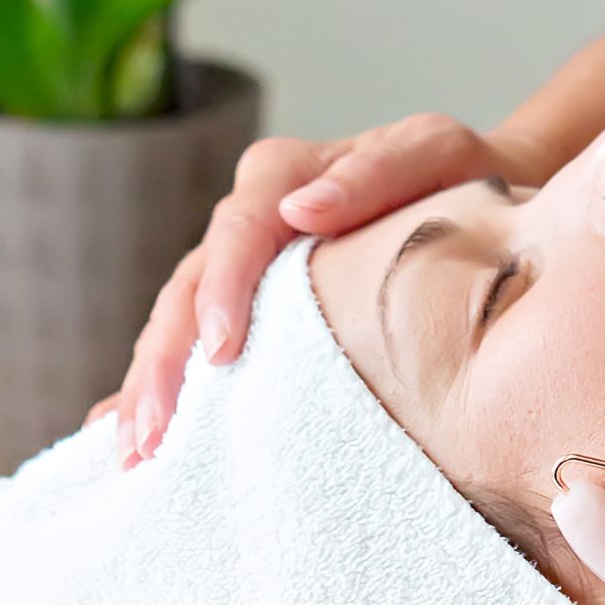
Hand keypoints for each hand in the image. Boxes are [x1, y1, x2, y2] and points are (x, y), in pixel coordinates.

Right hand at [95, 113, 554, 465]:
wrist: (484, 196)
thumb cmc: (462, 175)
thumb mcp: (436, 152)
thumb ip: (377, 171)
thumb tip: (303, 207)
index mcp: (286, 174)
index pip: (239, 227)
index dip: (224, 286)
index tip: (223, 349)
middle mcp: (251, 221)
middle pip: (188, 285)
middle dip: (163, 359)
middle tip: (153, 432)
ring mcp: (243, 270)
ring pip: (176, 323)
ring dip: (150, 386)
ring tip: (133, 452)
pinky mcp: (249, 310)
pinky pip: (192, 349)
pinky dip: (157, 389)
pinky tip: (120, 438)